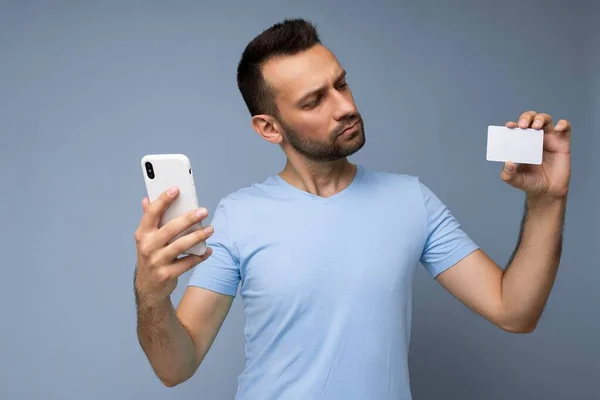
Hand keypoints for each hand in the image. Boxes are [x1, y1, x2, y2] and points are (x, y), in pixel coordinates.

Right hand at [134, 187, 213, 305]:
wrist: (149, 288)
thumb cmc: (150, 257)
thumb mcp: (145, 239)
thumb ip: (148, 220)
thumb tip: (147, 199)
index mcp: (142, 234)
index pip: (151, 213)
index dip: (163, 200)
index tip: (176, 189)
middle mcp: (148, 247)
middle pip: (170, 229)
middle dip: (189, 218)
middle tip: (203, 210)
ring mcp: (157, 262)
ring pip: (181, 246)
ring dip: (198, 236)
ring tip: (210, 229)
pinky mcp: (167, 274)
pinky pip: (188, 263)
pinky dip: (199, 256)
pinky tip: (208, 250)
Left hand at [501, 110, 570, 198]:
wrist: (548, 192)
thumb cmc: (530, 183)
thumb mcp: (515, 180)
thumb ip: (508, 174)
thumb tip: (507, 163)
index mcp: (520, 143)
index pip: (516, 128)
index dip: (513, 124)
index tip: (509, 127)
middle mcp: (534, 138)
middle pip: (531, 118)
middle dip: (526, 117)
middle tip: (523, 125)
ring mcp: (549, 139)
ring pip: (545, 119)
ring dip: (540, 118)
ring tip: (536, 126)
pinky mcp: (562, 143)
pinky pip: (565, 128)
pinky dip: (563, 124)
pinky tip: (558, 128)